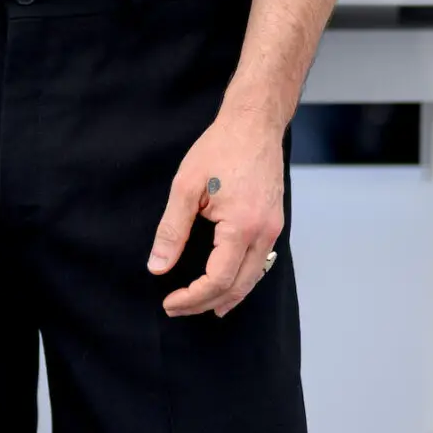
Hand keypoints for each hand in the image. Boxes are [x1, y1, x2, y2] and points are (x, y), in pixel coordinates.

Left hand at [147, 108, 283, 318]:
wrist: (254, 123)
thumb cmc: (220, 148)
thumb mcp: (186, 186)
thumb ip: (172, 230)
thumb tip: (158, 266)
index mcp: (243, 225)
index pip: (218, 279)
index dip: (192, 297)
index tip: (170, 302)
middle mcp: (265, 232)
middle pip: (237, 286)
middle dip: (206, 303)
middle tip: (177, 308)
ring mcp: (274, 228)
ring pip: (252, 278)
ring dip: (226, 297)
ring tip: (201, 307)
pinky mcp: (275, 222)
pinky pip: (260, 262)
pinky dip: (241, 280)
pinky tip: (227, 284)